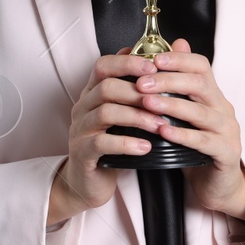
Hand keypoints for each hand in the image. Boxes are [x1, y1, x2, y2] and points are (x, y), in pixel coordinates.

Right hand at [49, 48, 167, 222]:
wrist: (89, 182)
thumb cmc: (112, 143)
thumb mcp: (125, 114)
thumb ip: (139, 91)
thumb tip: (163, 66)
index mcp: (92, 93)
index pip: (103, 65)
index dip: (127, 62)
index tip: (154, 67)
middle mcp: (83, 107)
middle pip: (106, 87)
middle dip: (138, 91)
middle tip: (165, 99)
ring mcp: (80, 130)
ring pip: (105, 113)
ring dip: (137, 117)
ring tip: (161, 125)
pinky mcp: (82, 153)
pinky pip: (102, 143)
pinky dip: (127, 143)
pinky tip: (146, 147)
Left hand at [142, 37, 244, 220]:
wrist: (217, 186)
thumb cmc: (197, 147)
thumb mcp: (185, 115)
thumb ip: (177, 88)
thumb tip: (170, 51)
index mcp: (213, 95)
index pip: (201, 66)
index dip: (178, 59)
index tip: (153, 60)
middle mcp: (223, 108)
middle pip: (200, 84)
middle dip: (168, 80)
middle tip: (142, 83)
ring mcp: (228, 131)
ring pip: (201, 112)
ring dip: (172, 105)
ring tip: (147, 103)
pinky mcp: (227, 153)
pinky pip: (205, 141)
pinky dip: (183, 135)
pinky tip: (163, 132)